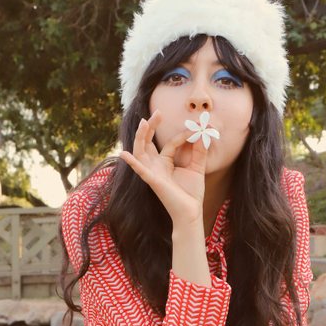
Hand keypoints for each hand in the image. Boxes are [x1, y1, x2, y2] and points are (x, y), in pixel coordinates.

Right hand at [119, 110, 207, 229]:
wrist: (191, 212)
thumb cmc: (191, 193)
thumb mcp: (197, 167)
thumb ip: (199, 151)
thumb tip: (202, 133)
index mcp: (164, 163)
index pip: (169, 143)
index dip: (181, 135)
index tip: (195, 130)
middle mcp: (155, 166)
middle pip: (147, 143)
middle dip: (150, 127)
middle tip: (158, 112)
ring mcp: (152, 173)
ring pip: (140, 152)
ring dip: (140, 137)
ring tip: (143, 123)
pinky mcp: (153, 181)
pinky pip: (140, 170)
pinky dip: (132, 163)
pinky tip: (123, 154)